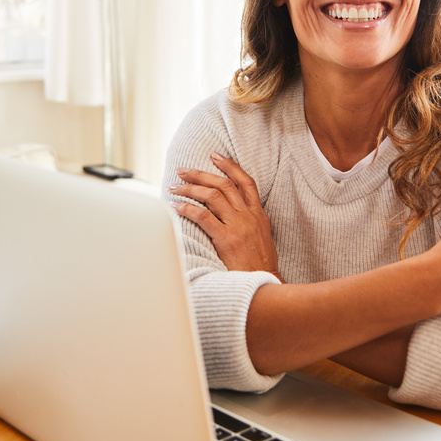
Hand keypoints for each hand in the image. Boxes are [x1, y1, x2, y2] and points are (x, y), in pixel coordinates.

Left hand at [169, 153, 280, 278]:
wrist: (265, 284)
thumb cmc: (260, 266)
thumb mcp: (261, 238)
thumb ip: (248, 222)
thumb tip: (229, 213)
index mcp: (259, 214)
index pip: (246, 182)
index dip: (230, 166)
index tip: (215, 156)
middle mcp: (249, 216)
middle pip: (224, 184)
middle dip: (201, 174)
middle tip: (183, 170)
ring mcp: (239, 226)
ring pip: (212, 196)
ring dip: (190, 188)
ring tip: (174, 186)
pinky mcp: (227, 239)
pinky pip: (203, 216)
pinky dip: (187, 208)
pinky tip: (176, 206)